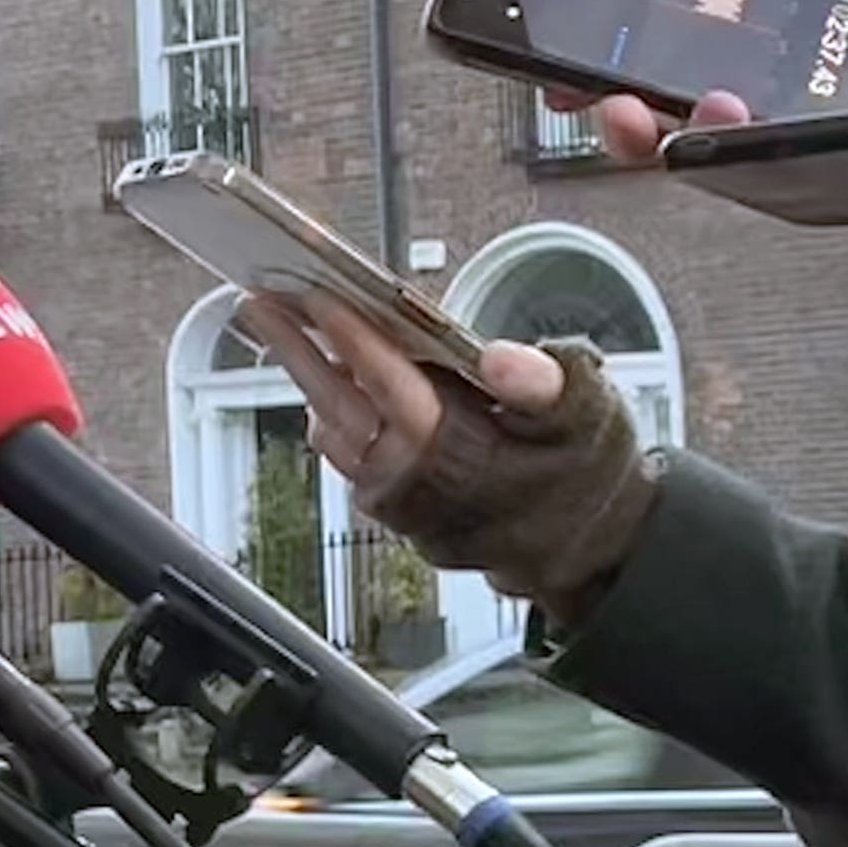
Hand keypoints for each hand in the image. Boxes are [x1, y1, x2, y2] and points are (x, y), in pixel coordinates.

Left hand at [228, 292, 562, 493]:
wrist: (589, 550)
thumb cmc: (587, 471)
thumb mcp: (588, 415)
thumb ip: (546, 384)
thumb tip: (504, 359)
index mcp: (460, 452)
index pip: (392, 386)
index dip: (353, 339)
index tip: (317, 296)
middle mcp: (414, 481)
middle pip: (338, 405)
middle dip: (296, 350)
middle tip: (258, 300)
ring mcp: (396, 499)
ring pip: (333, 430)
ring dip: (305, 377)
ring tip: (279, 324)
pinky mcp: (391, 507)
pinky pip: (345, 453)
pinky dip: (329, 408)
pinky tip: (321, 371)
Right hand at [540, 0, 847, 169]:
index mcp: (754, 27)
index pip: (654, 53)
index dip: (597, 57)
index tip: (552, 47)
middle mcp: (770, 88)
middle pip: (660, 116)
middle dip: (604, 109)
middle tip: (581, 92)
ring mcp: (804, 134)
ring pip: (702, 157)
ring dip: (655, 138)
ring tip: (645, 109)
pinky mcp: (847, 171)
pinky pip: (773, 180)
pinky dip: (734, 153)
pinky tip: (729, 117)